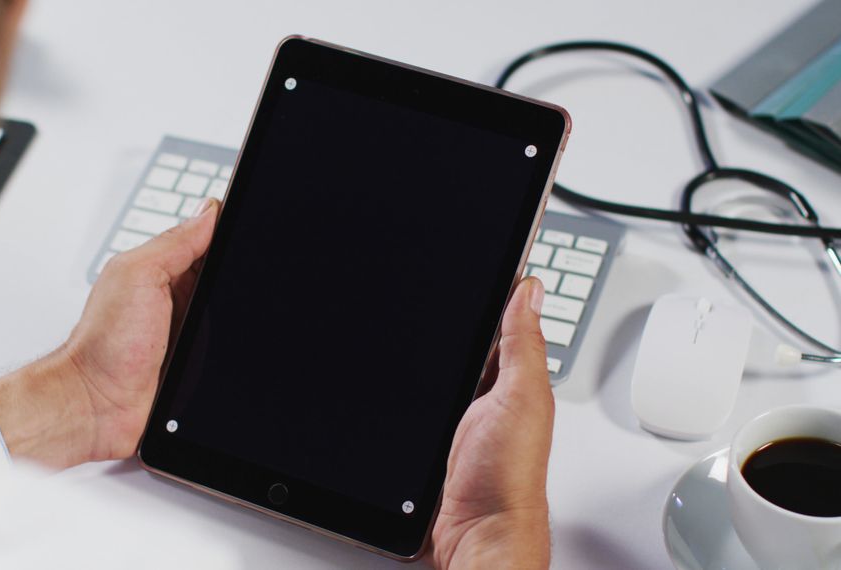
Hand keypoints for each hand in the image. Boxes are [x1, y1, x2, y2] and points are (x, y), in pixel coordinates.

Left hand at [0, 199, 218, 467]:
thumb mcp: (138, 275)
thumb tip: (209, 212)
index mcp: (162, 269)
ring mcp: (190, 329)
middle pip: (226, 274)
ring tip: (213, 326)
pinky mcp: (199, 360)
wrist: (97, 405)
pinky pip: (229, 347)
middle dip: (235, 277)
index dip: (229, 231)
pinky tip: (225, 348)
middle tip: (223, 291)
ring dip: (234, 318)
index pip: (207, 238)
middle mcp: (177, 297)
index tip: (247, 227)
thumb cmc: (104, 344)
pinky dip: (232, 348)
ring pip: (231, 312)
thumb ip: (174, 243)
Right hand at [431, 277, 554, 568]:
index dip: (498, 288)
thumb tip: (529, 290)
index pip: (507, 321)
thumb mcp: (519, 399)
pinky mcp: (440, 435)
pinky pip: (432, 396)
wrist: (477, 532)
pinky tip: (411, 375)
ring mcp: (466, 414)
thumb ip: (522, 346)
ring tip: (427, 312)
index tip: (489, 254)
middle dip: (461, 311)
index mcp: (515, 378)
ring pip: (449, 367)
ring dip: (436, 349)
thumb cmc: (505, 478)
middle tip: (452, 274)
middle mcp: (494, 394)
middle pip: (474, 339)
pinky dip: (421, 383)